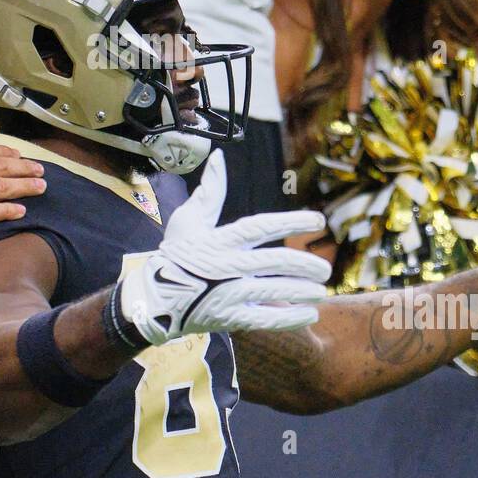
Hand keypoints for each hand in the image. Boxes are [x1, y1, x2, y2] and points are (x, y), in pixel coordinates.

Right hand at [118, 150, 330, 344]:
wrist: (152, 297)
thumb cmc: (175, 254)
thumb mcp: (188, 219)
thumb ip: (210, 191)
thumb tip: (218, 157)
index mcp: (220, 240)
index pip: (261, 227)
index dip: (291, 222)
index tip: (318, 220)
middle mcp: (227, 266)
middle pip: (274, 263)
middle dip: (304, 265)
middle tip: (324, 268)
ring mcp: (227, 294)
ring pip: (273, 291)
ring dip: (300, 291)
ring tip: (320, 290)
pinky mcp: (227, 318)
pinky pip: (263, 319)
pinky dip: (289, 318)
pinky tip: (309, 314)